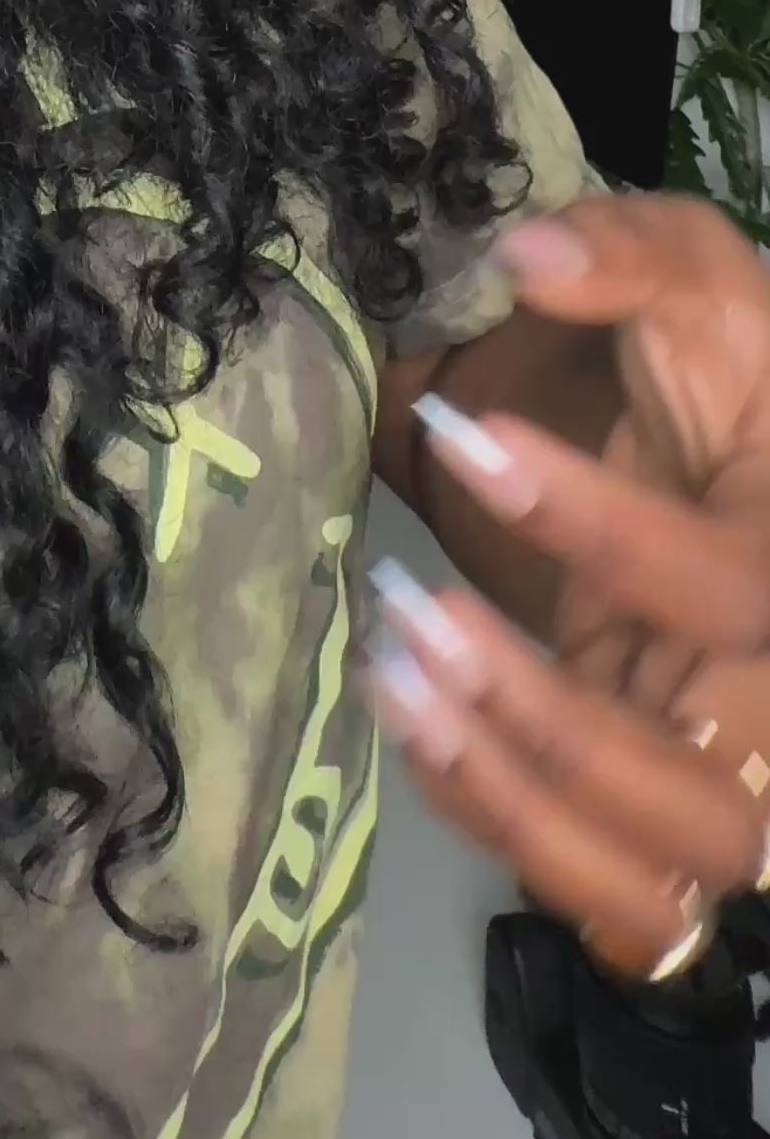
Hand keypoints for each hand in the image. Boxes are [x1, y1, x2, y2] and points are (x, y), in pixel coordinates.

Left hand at [370, 194, 769, 979]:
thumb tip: (529, 255)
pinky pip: (599, 885)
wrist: (722, 448)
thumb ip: (631, 254)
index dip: (600, 528)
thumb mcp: (701, 279)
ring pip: (660, 875)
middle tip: (423, 616)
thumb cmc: (722, 365)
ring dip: (519, 803)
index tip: (471, 433)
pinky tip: (413, 724)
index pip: (736, 591)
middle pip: (716, 797)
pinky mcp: (649, 794)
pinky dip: (499, 827)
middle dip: (560, 727)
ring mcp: (719, 762)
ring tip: (402, 685)